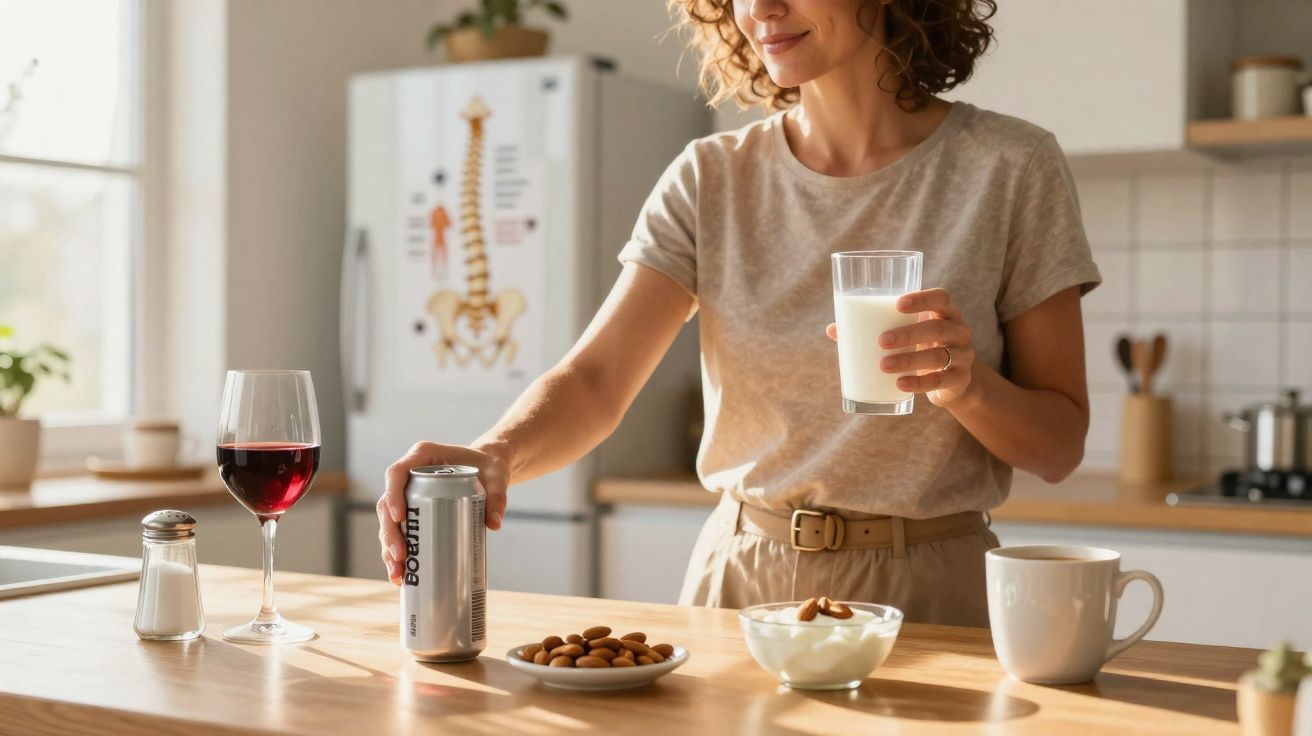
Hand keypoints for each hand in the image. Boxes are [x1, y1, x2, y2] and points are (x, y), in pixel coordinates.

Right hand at [377, 441, 509, 584]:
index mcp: (422, 456)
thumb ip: (498, 496)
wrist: (487, 471)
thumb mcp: (496, 477)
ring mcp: (408, 494)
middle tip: (401, 556)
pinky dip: (396, 553)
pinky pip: (399, 532)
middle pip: (387, 503)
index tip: (399, 518)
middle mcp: (409, 474)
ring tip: (398, 574)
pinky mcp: (413, 511)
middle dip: (389, 532)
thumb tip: (494, 524)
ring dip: (388, 548)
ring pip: (388, 522)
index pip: (397, 472)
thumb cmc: (489, 467)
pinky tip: (400, 575)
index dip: (393, 495)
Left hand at [825, 287, 977, 406]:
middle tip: (881, 341)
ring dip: (909, 360)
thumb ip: (874, 330)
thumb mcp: (906, 336)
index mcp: (945, 313)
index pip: (941, 298)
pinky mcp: (960, 379)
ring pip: (939, 356)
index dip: (922, 299)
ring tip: (883, 365)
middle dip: (909, 333)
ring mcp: (963, 355)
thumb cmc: (921, 348)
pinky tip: (900, 384)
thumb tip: (832, 329)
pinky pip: (940, 381)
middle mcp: (959, 331)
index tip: (898, 303)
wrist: (952, 382)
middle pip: (938, 327)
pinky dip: (919, 383)